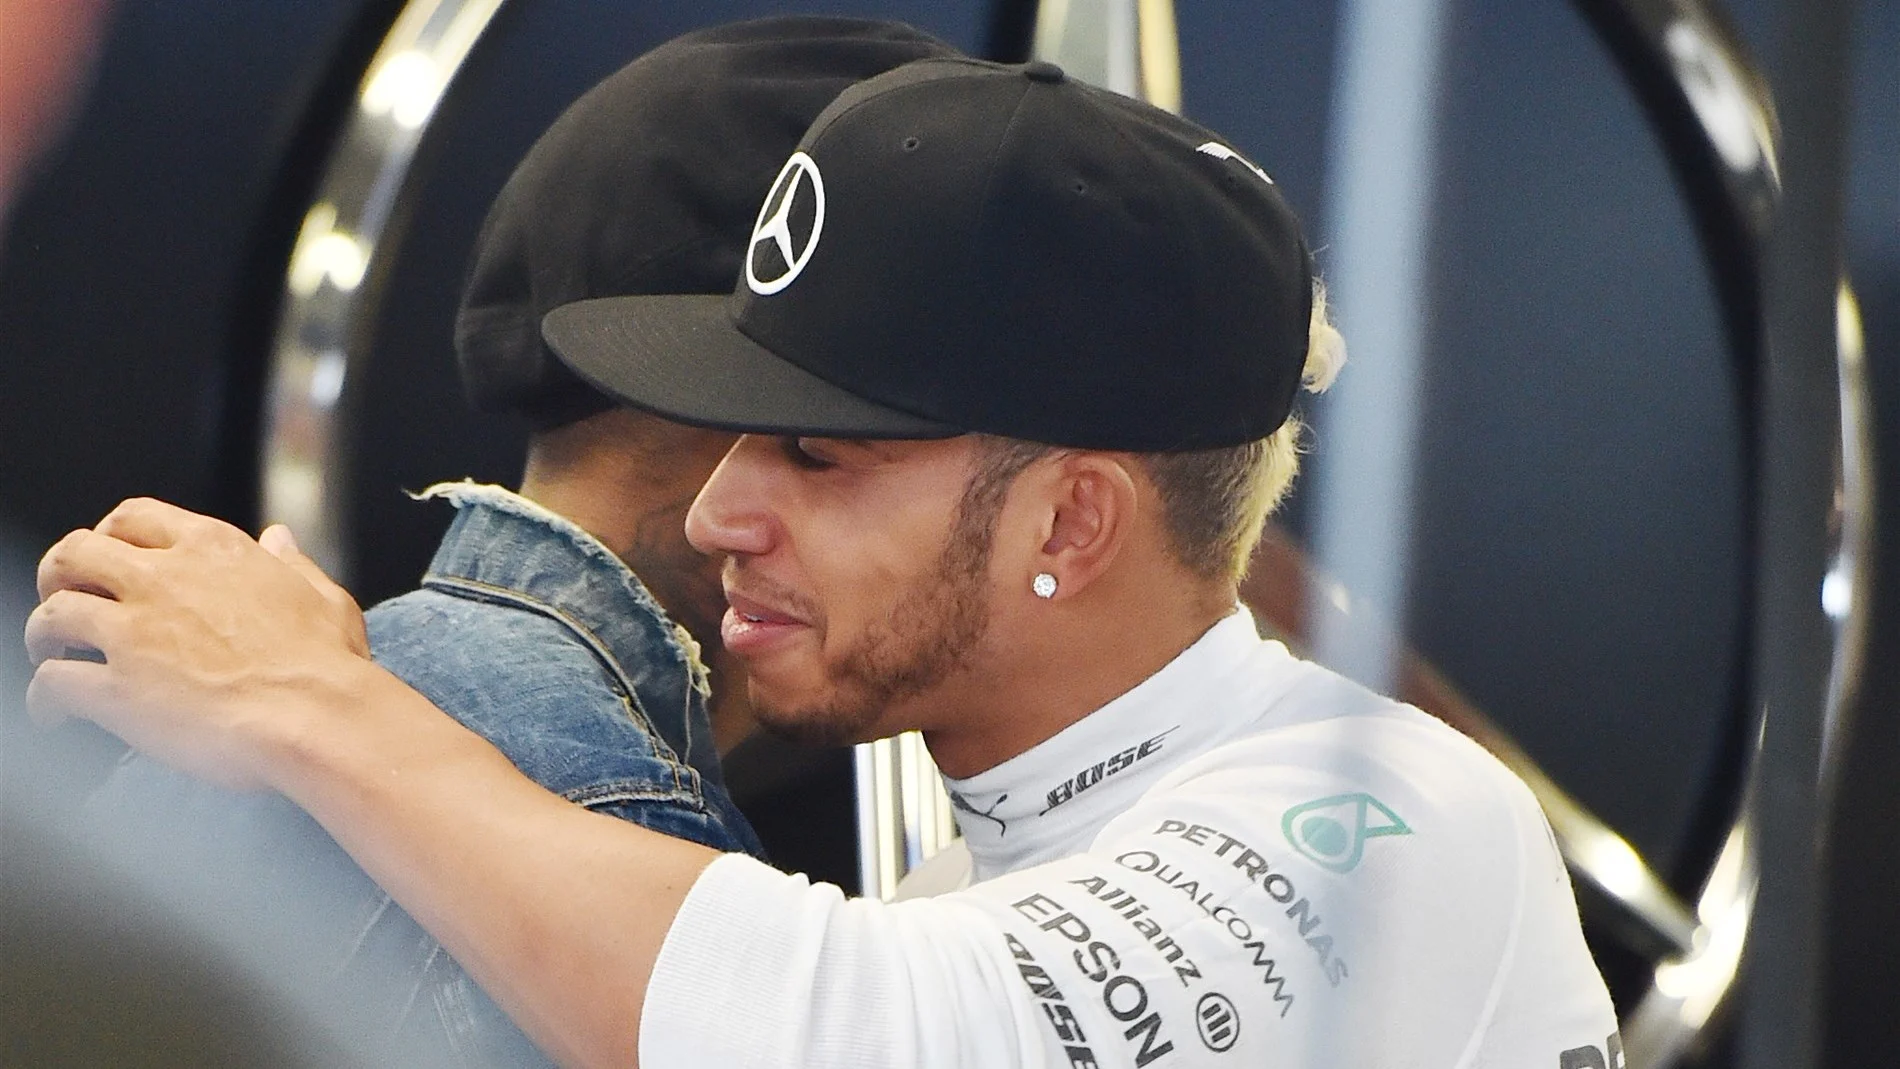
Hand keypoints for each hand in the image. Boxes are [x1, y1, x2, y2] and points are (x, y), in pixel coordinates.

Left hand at [23, 498, 371, 789]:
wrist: (316, 717)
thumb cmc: (328, 664)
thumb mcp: (322, 597)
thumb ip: (292, 564)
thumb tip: (279, 538)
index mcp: (212, 549)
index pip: (135, 516)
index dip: (110, 536)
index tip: (111, 560)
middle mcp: (162, 580)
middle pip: (74, 552)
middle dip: (59, 574)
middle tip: (64, 598)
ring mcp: (133, 633)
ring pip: (52, 614)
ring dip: (43, 635)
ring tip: (50, 655)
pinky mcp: (116, 689)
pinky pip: (51, 684)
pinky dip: (43, 700)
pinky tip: (53, 715)